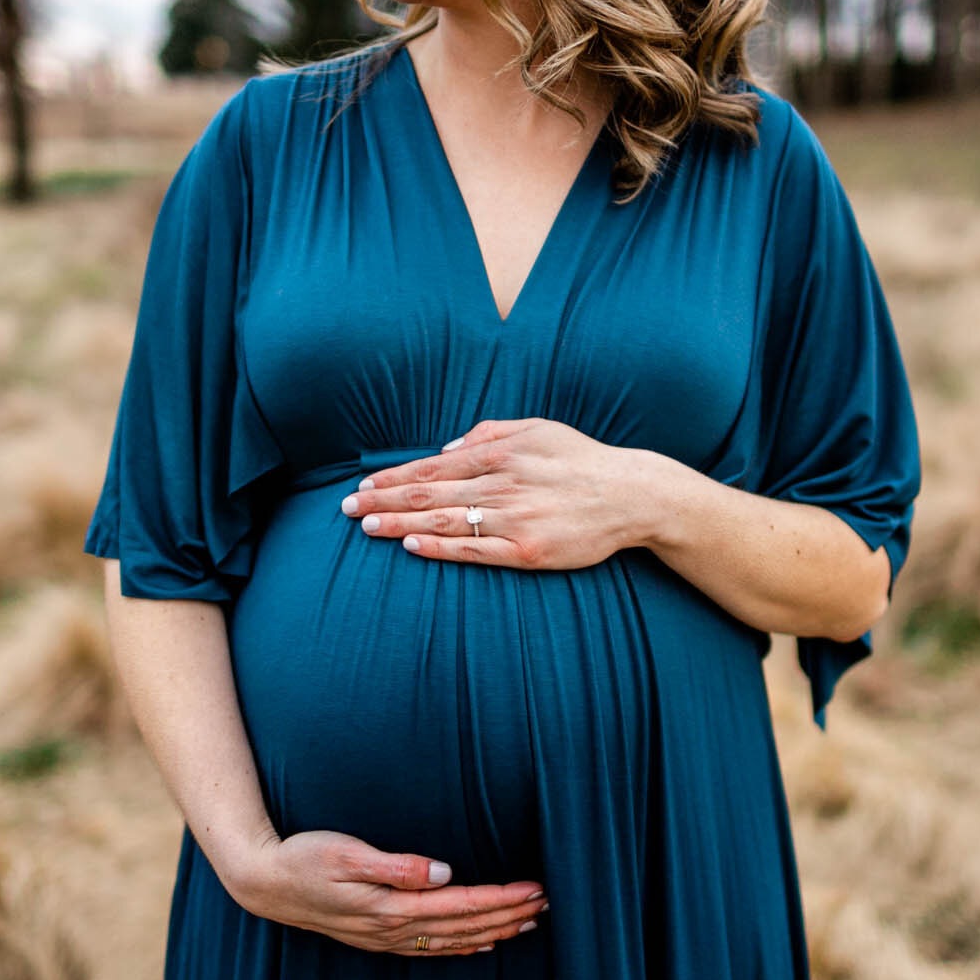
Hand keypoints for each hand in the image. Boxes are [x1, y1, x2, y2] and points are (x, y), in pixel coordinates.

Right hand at [227, 829, 548, 956]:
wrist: (263, 882)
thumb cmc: (303, 857)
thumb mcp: (347, 853)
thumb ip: (398, 866)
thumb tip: (446, 872)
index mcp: (391, 908)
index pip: (460, 905)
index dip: (501, 898)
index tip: (535, 889)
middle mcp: (392, 929)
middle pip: (464, 925)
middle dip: (508, 915)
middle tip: (548, 903)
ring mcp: (384, 937)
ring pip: (452, 940)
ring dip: (493, 930)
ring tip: (529, 923)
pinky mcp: (376, 935)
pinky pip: (430, 947)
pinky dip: (462, 946)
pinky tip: (481, 943)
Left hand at [339, 417, 655, 569]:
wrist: (632, 495)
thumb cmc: (582, 460)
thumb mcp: (538, 429)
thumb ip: (489, 434)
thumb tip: (446, 450)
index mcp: (500, 453)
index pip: (432, 467)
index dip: (394, 477)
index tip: (364, 484)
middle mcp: (501, 484)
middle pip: (429, 493)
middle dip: (383, 500)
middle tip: (347, 509)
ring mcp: (514, 518)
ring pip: (444, 521)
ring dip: (400, 524)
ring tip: (366, 527)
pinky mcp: (528, 549)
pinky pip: (475, 550)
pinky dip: (441, 547)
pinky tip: (412, 545)